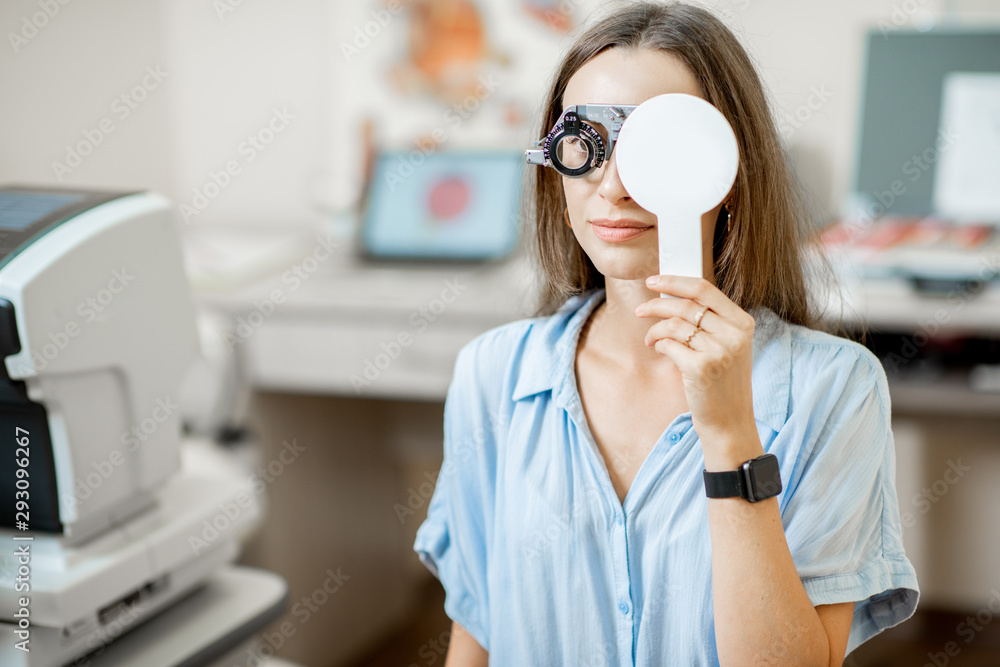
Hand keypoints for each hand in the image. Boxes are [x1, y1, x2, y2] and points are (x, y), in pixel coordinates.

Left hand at [635, 274, 756, 445]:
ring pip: (673, 324)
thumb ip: (711, 321)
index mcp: (743, 323)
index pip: (705, 289)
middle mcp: (734, 334)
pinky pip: (668, 345)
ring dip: (654, 330)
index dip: (675, 282)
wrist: (729, 421)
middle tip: (640, 309)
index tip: (654, 280)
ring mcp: (719, 351)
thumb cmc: (722, 381)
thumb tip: (672, 295)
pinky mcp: (701, 368)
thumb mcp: (728, 346)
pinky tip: (660, 351)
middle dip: (656, 304)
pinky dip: (659, 345)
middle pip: (685, 305)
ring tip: (650, 339)